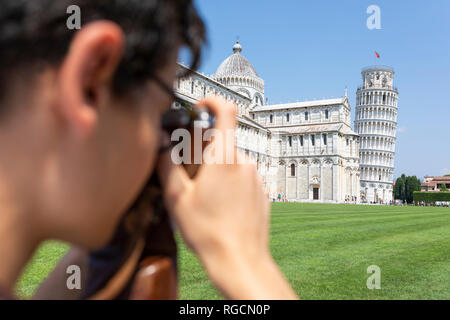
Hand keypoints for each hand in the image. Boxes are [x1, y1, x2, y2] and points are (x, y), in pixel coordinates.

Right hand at [157, 97, 296, 298]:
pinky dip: (228, 183)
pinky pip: (241, 177)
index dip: (211, 101)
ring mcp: (255, 177)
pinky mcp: (261, 191)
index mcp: (224, 157)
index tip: (199, 107)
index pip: (226, 110)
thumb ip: (167, 164)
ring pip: (231, 161)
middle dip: (204, 150)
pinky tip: (219, 207)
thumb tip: (161, 144)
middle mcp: (244, 162)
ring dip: (215, 169)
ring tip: (204, 198)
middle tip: (189, 175)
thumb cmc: (208, 232)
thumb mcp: (177, 198)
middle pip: (222, 140)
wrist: (240, 260)